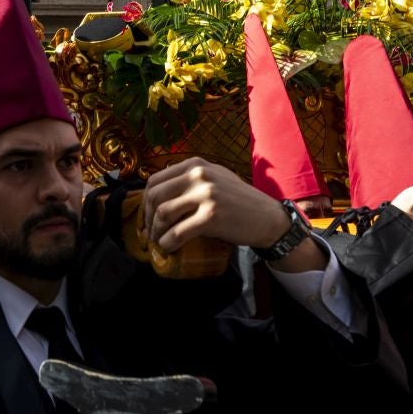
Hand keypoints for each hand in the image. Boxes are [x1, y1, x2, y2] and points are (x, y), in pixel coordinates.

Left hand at [142, 158, 322, 273]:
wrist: (268, 218)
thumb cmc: (239, 202)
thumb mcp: (214, 178)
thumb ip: (189, 180)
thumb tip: (157, 194)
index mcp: (196, 165)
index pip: (155, 180)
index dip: (145, 202)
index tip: (147, 217)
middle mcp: (199, 175)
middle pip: (155, 196)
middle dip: (147, 218)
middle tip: (150, 233)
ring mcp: (205, 194)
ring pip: (163, 214)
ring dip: (156, 232)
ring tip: (159, 242)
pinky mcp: (211, 216)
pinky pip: (178, 232)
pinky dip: (168, 243)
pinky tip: (168, 248)